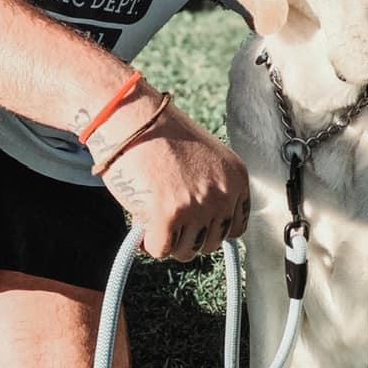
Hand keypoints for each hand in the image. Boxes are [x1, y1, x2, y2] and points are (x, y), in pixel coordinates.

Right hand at [90, 94, 249, 263]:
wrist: (131, 116)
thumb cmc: (159, 133)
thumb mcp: (204, 160)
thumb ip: (212, 191)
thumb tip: (203, 231)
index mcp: (236, 178)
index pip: (234, 228)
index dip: (208, 229)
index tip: (192, 224)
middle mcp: (222, 193)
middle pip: (210, 244)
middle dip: (186, 236)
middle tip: (167, 218)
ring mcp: (197, 205)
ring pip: (185, 251)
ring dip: (167, 239)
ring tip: (153, 211)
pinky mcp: (168, 215)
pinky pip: (160, 249)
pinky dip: (148, 241)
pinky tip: (141, 218)